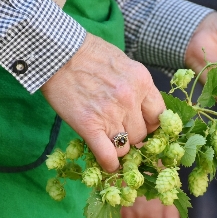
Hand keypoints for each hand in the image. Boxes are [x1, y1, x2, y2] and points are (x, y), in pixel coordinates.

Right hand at [41, 33, 164, 171]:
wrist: (57, 53)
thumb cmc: (87, 53)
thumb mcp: (122, 63)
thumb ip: (134, 86)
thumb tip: (140, 110)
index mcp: (142, 81)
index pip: (159, 116)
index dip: (151, 125)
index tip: (142, 127)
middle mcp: (130, 99)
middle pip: (142, 134)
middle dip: (133, 137)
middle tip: (120, 134)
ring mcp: (111, 114)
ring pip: (126, 147)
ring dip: (119, 148)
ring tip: (109, 143)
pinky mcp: (89, 126)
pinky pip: (107, 155)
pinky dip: (109, 164)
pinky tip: (107, 165)